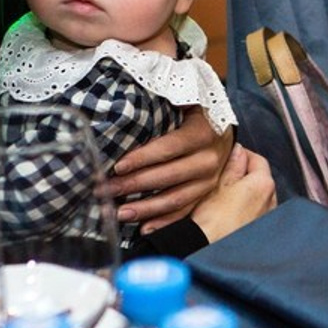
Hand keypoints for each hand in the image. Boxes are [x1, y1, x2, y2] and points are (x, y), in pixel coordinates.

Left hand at [109, 111, 234, 234]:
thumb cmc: (195, 110)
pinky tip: (144, 228)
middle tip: (105, 190)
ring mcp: (210, 179)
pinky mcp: (206, 193)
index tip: (117, 166)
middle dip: (133, 185)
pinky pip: (184, 211)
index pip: (169, 147)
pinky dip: (164, 222)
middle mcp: (210, 159)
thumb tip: (128, 106)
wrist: (222, 125)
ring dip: (145, 209)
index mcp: (204, 132)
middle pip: (168, 176)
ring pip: (175, 199)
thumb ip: (164, 102)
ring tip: (119, 213)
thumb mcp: (186, 99)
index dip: (142, 158)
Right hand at [189, 144, 276, 243]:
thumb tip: (238, 151)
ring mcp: (268, 219)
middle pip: (260, 179)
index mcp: (263, 185)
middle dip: (244, 175)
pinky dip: (246, 211)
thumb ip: (232, 165)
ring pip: (259, 198)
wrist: (208, 253)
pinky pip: (256, 214)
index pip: (258, 159)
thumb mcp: (217, 185)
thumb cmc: (212, 221)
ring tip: (224, 197)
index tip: (230, 156)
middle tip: (224, 176)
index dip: (242, 155)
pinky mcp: (262, 234)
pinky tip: (230, 215)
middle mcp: (272, 201)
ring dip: (246, 194)